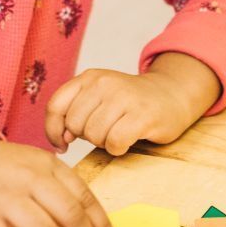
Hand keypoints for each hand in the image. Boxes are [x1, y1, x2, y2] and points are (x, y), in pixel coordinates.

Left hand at [45, 54, 220, 154]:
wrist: (173, 94)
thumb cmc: (131, 103)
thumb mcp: (99, 96)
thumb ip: (75, 111)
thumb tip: (62, 137)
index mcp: (89, 77)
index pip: (56, 106)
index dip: (53, 130)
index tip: (63, 143)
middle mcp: (104, 83)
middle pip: (75, 125)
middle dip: (87, 136)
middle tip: (106, 131)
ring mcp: (124, 97)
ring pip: (95, 135)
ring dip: (105, 143)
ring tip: (119, 133)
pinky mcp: (142, 115)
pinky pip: (115, 142)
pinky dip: (118, 148)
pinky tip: (128, 141)